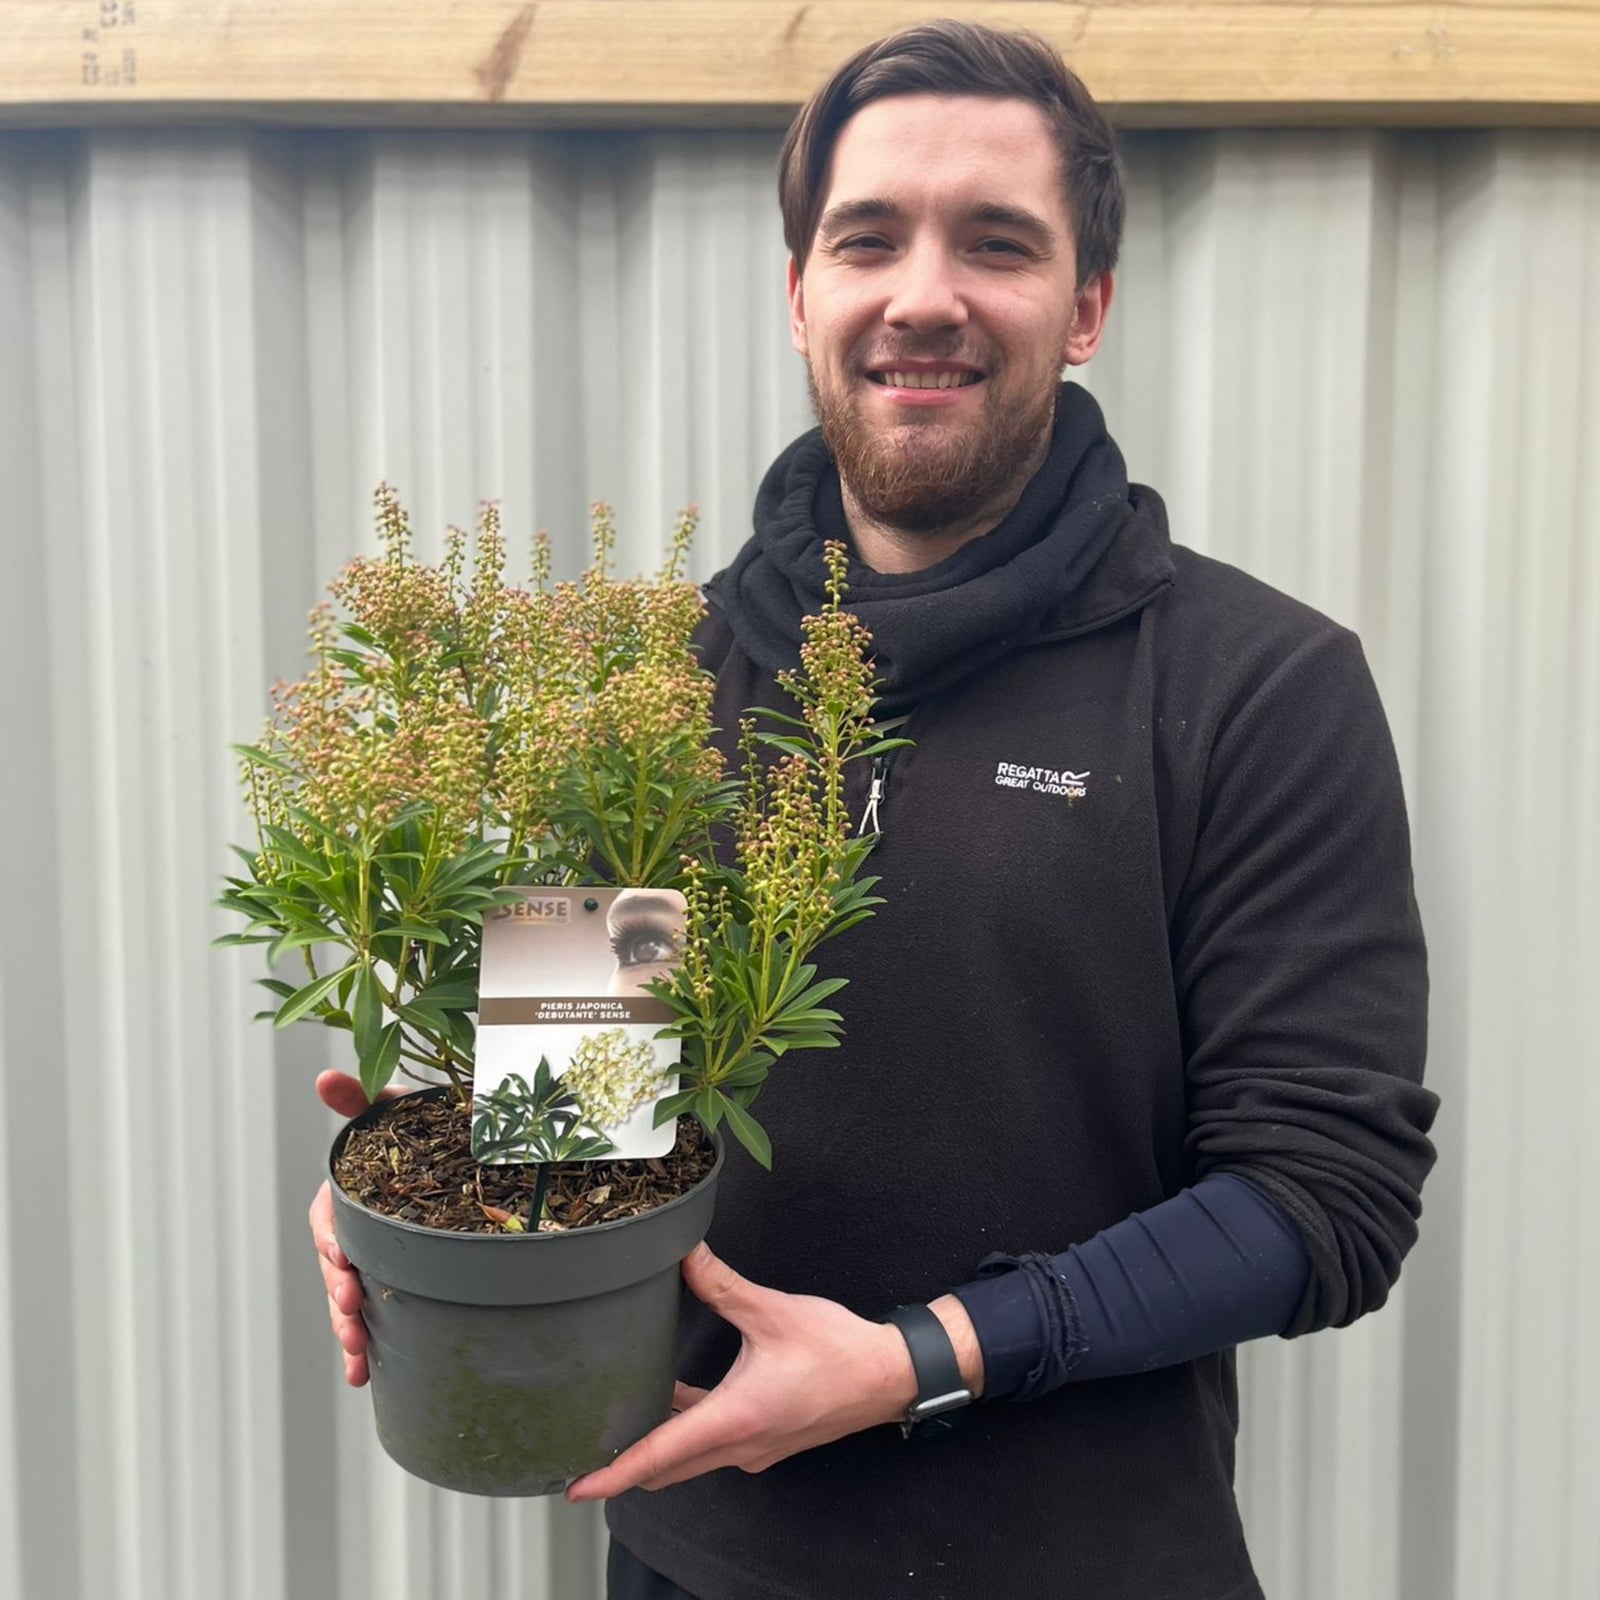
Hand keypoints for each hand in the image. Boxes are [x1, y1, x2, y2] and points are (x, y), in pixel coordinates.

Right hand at [309, 1070, 404, 1386]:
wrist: (469, 1150)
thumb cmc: (426, 1129)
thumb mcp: (396, 1114)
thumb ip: (361, 1099)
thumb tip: (324, 1076)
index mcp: (353, 1192)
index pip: (329, 1218)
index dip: (330, 1238)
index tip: (340, 1257)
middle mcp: (361, 1227)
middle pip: (336, 1267)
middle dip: (338, 1293)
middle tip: (351, 1310)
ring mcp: (379, 1256)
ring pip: (352, 1297)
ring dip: (348, 1327)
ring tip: (358, 1353)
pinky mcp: (401, 1278)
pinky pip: (379, 1314)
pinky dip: (367, 1347)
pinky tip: (365, 1377)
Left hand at [564, 1246, 982, 1500]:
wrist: (886, 1376)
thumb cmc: (836, 1349)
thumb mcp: (772, 1311)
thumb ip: (722, 1285)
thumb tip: (684, 1254)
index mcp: (736, 1418)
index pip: (660, 1456)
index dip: (614, 1474)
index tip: (576, 1486)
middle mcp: (740, 1446)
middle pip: (666, 1469)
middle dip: (623, 1465)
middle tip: (584, 1447)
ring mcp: (754, 1450)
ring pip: (689, 1460)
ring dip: (657, 1446)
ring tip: (620, 1417)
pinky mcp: (765, 1442)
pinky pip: (712, 1447)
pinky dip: (687, 1431)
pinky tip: (677, 1395)